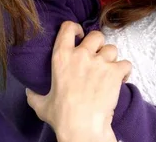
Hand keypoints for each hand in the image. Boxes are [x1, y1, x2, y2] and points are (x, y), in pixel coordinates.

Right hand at [25, 21, 131, 141]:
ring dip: (111, 58)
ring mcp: (100, 62)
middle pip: (96, 35)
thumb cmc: (62, 116)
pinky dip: (124, 71)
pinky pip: (125, 63)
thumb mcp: (41, 104)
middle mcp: (81, 55)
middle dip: (98, 44)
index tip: (79, 34)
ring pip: (112, 48)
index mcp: (61, 58)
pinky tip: (120, 79)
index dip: (75, 28)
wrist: (82, 127)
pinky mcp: (115, 72)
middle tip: (97, 56)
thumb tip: (29, 90)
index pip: (68, 28)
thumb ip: (34, 94)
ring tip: (108, 71)